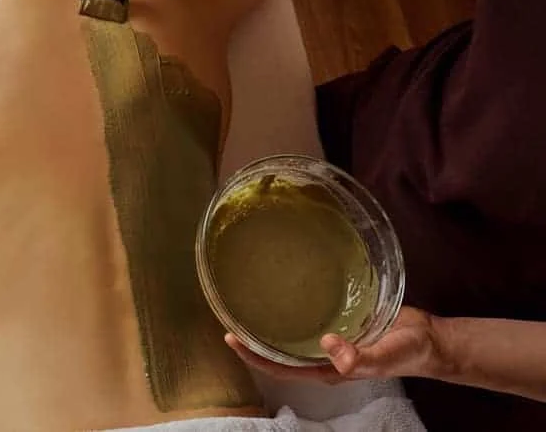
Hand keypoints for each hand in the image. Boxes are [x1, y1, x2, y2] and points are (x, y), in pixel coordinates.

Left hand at [224, 306, 449, 383]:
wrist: (430, 339)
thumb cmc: (409, 350)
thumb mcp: (386, 356)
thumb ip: (360, 358)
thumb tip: (330, 349)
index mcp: (328, 369)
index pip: (281, 367)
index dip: (254, 356)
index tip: (230, 338)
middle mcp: (324, 356)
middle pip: (280, 351)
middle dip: (254, 339)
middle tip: (229, 315)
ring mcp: (331, 340)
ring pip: (293, 335)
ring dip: (271, 323)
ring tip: (248, 301)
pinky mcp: (341, 321)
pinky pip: (311, 318)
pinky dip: (294, 309)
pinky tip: (285, 290)